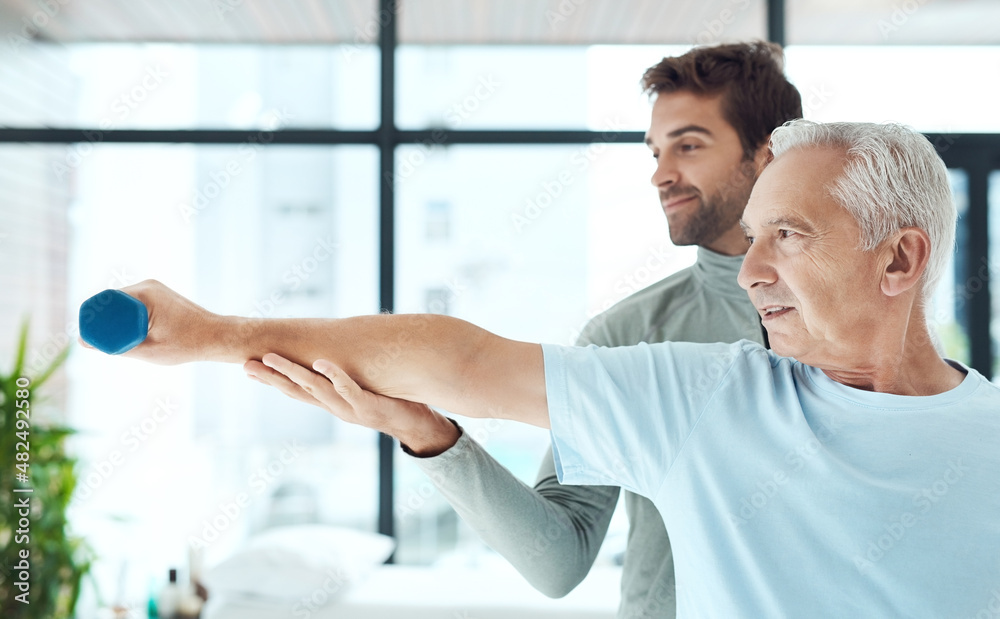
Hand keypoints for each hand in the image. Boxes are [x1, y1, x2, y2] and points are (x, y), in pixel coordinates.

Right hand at [78, 279, 232, 364]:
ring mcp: (154, 289)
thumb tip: (86, 344)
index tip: (85, 336)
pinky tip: (122, 331)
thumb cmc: (187, 344)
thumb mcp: (148, 350)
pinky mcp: (159, 295)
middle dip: (101, 320)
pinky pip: (134, 304)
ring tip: (109, 339)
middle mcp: (148, 286)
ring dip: (115, 318)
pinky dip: (126, 316)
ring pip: (122, 303)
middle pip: (112, 302)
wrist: (216, 336)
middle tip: (95, 341)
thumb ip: (116, 347)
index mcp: (144, 294)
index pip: (105, 302)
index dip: (92, 318)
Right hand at [245, 353, 460, 455]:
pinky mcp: (368, 407)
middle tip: (246, 364)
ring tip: (271, 358)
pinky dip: (335, 376)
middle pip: (296, 391)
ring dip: (292, 373)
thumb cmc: (390, 403)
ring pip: (315, 389)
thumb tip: (330, 359)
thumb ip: (344, 380)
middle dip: (271, 378)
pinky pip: (349, 389)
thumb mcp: (361, 392)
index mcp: (331, 404)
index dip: (271, 381)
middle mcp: (335, 408)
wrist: (417, 426)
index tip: (247, 369)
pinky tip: (322, 363)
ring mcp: (350, 409)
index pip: (295, 392)